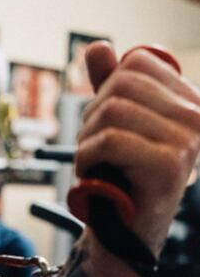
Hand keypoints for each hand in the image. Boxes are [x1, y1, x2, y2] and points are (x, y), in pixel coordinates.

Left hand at [77, 42, 199, 251]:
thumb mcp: (113, 121)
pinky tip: (93, 173)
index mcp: (190, 101)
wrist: (124, 230)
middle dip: (92, 115)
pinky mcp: (169, 165)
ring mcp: (188, 141)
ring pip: (112, 111)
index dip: (106, 89)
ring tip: (96, 162)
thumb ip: (108, 83)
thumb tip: (98, 47)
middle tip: (96, 147)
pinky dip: (87, 156)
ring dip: (87, 138)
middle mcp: (198, 117)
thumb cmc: (119, 174)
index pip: (137, 62)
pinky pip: (109, 140)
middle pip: (122, 84)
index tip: (108, 124)